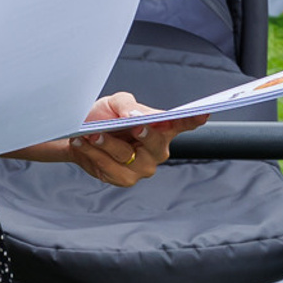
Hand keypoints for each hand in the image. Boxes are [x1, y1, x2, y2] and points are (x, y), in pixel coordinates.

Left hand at [64, 92, 189, 187]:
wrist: (79, 136)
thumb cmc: (104, 116)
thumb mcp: (114, 102)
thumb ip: (127, 104)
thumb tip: (135, 116)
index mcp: (162, 128)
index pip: (182, 124)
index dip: (193, 120)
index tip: (204, 113)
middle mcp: (157, 150)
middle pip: (157, 143)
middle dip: (146, 134)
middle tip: (135, 125)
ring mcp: (142, 167)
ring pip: (127, 157)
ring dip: (107, 144)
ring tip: (91, 134)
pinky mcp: (124, 180)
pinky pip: (109, 168)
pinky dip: (93, 154)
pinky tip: (82, 143)